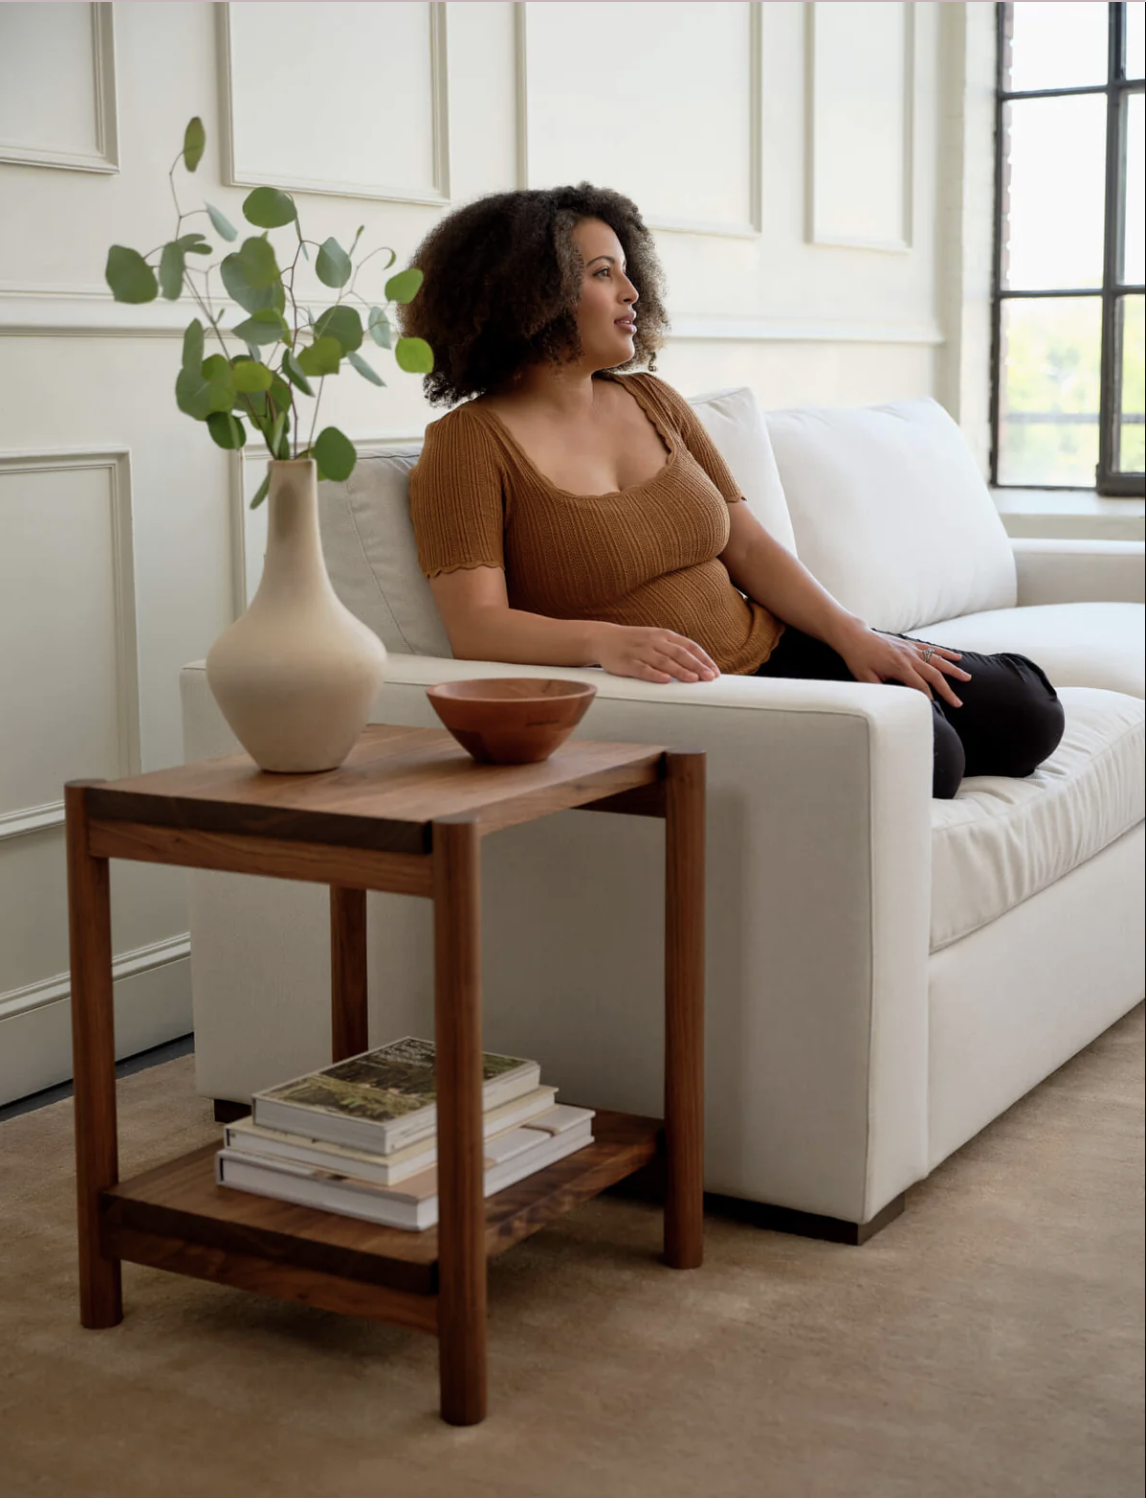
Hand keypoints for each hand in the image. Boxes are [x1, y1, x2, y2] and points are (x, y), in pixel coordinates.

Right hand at [591, 623, 720, 684]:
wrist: (603, 639)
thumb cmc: (634, 643)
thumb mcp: (655, 640)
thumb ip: (673, 650)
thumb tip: (698, 667)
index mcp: (664, 635)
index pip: (689, 646)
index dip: (703, 659)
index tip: (715, 672)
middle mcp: (654, 641)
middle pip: (679, 653)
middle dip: (696, 666)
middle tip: (710, 678)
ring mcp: (640, 651)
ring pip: (664, 661)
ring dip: (680, 670)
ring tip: (693, 680)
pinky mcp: (627, 662)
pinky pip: (642, 668)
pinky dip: (654, 674)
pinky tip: (665, 680)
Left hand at [836, 626, 970, 707]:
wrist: (855, 636)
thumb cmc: (858, 658)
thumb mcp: (865, 678)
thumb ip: (880, 690)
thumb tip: (893, 703)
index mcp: (899, 666)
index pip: (920, 686)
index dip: (928, 698)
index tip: (935, 709)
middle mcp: (909, 657)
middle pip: (934, 675)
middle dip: (948, 690)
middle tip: (958, 703)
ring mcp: (911, 649)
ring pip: (938, 660)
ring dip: (953, 670)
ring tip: (967, 678)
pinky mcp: (910, 644)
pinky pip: (932, 649)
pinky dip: (945, 653)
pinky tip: (957, 657)